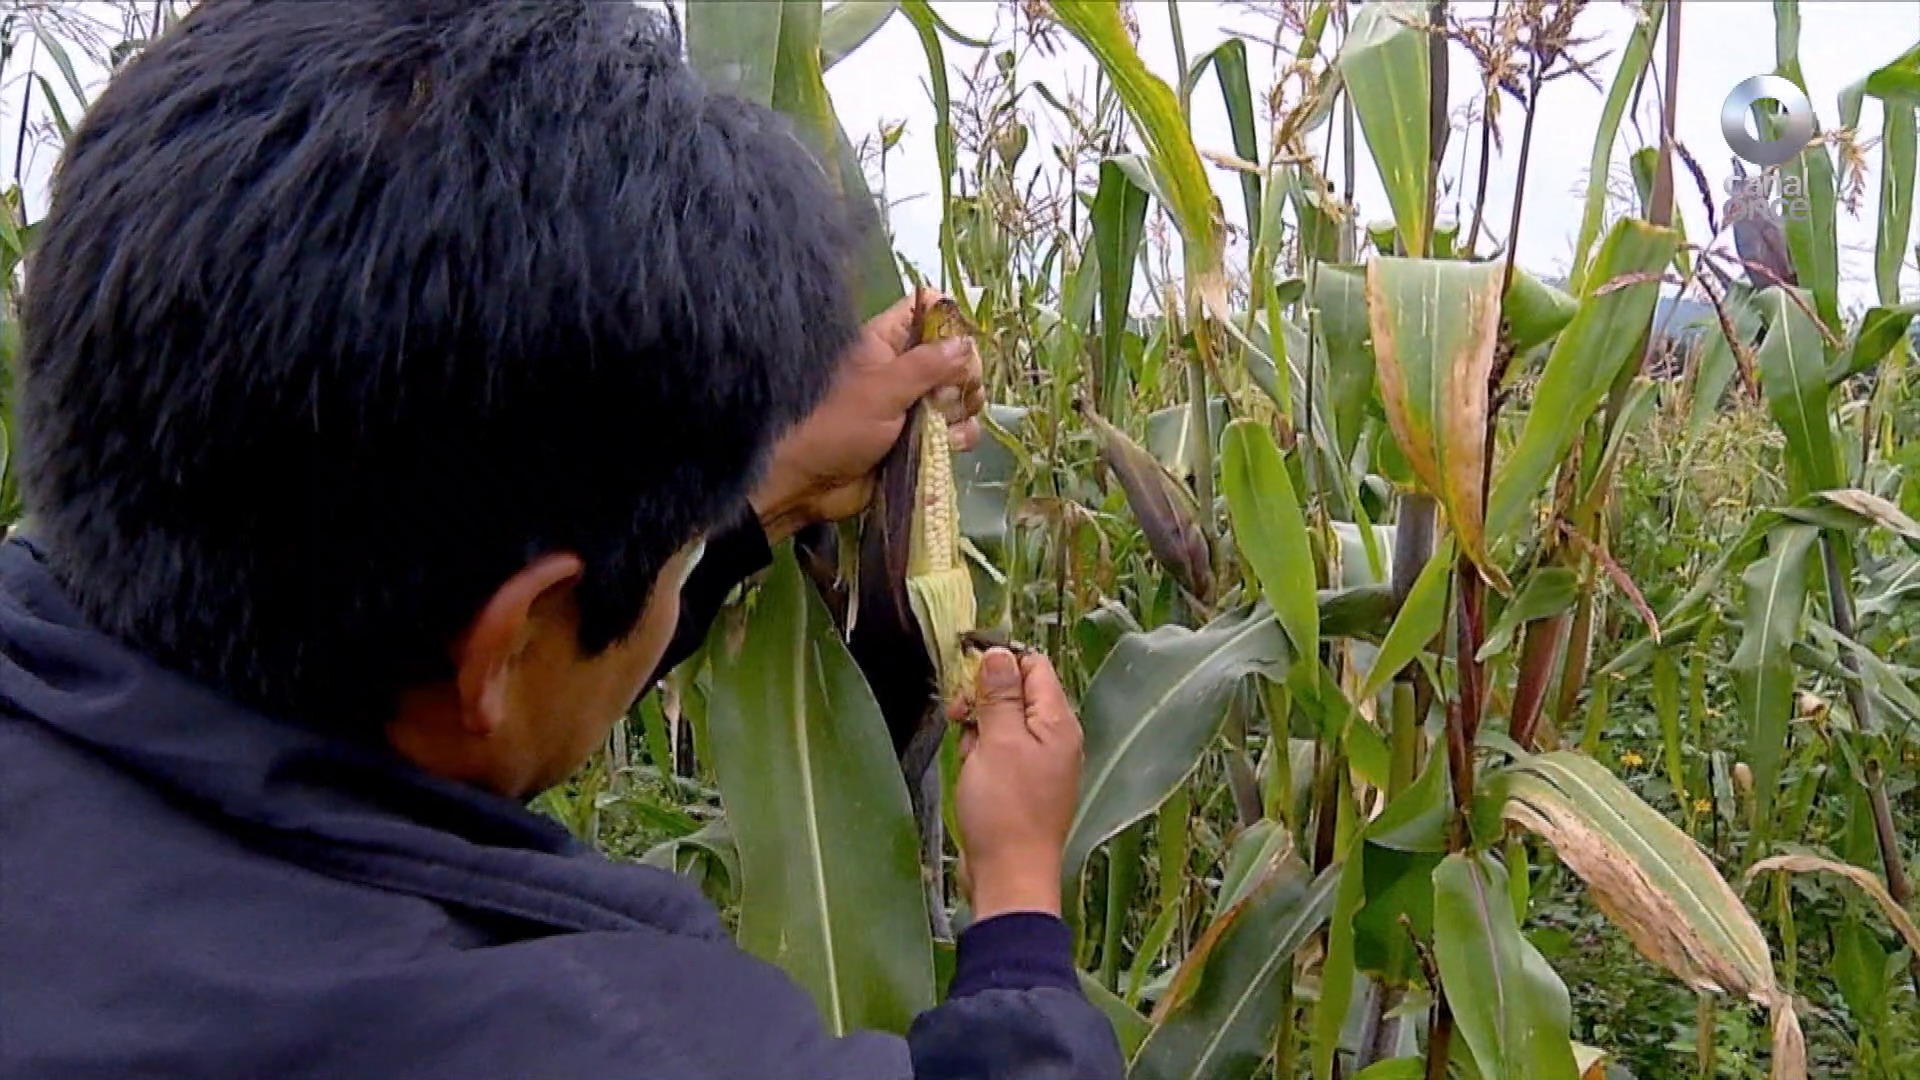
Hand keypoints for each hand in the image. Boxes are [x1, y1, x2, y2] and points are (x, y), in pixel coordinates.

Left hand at [750, 289, 986, 544]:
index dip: (950, 319)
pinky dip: (959, 436)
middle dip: (964, 374)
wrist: (811, 484)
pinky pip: (958, 429)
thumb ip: (927, 365)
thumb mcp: (882, 390)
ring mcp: (915, 404)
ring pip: (961, 394)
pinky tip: (948, 444)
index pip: (926, 308)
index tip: (962, 343)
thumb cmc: (836, 427)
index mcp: (886, 342)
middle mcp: (905, 368)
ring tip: (945, 422)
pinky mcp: (922, 438)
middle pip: (955, 354)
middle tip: (948, 393)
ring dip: (963, 408)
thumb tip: (967, 343)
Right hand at [951, 648, 1082, 919]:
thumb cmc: (1006, 809)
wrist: (1010, 875)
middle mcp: (1056, 739)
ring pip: (1003, 724)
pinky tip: (971, 773)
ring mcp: (1040, 763)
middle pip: (1017, 693)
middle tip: (958, 716)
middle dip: (983, 699)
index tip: (965, 674)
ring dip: (978, 730)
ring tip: (968, 755)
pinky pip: (1000, 753)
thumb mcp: (998, 741)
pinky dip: (981, 755)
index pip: (1034, 666)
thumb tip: (998, 653)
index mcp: (1058, 722)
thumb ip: (999, 694)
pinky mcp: (1023, 785)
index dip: (999, 663)